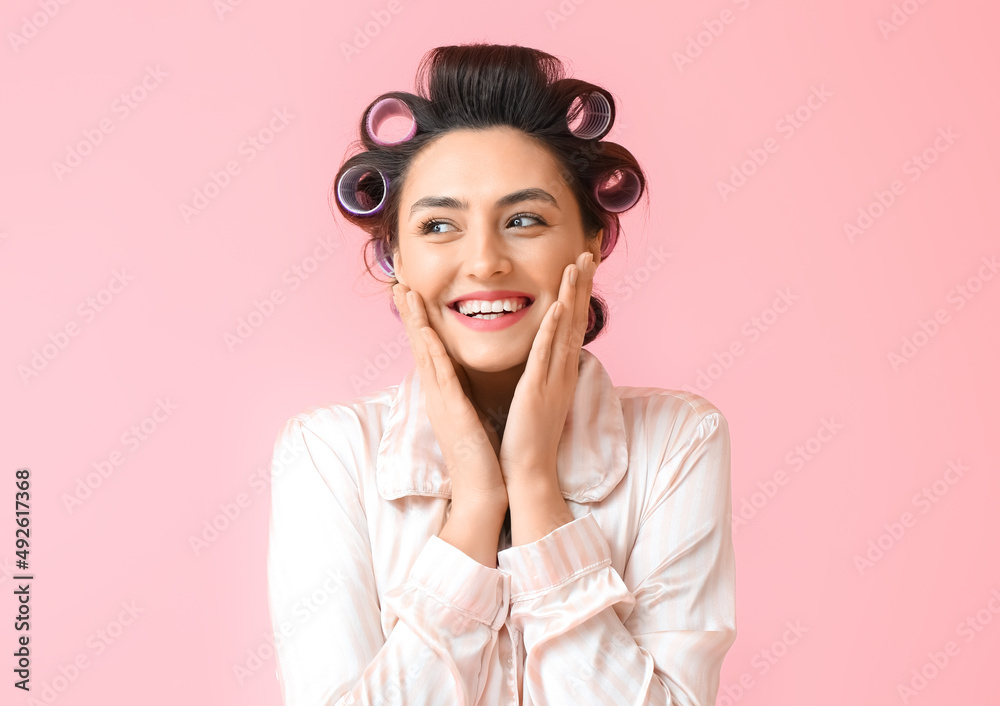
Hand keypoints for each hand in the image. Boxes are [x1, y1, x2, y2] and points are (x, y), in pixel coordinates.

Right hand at [392, 283, 507, 509]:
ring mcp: (441, 402)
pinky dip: (432, 351)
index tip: (414, 295)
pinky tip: (427, 332)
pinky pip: (441, 376)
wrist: (482, 491)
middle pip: (419, 345)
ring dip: (415, 322)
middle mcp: (436, 395)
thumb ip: (466, 394)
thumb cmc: (482, 456)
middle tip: (399, 282)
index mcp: (444, 395)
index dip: (420, 321)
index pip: (429, 350)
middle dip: (410, 313)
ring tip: (406, 294)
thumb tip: (467, 377)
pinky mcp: (452, 411)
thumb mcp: (472, 415)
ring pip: (424, 353)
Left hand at [498, 251, 596, 487]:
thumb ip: (538, 374)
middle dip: (582, 285)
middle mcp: (562, 372)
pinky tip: (557, 305)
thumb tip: (537, 359)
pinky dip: (553, 328)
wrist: (528, 473)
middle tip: (588, 253)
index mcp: (559, 372)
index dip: (577, 294)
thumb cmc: (527, 439)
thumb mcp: (536, 397)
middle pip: (576, 319)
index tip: (580, 267)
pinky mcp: (537, 390)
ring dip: (573, 295)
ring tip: (578, 265)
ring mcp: (552, 380)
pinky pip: (547, 354)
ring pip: (565, 329)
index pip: (571, 325)